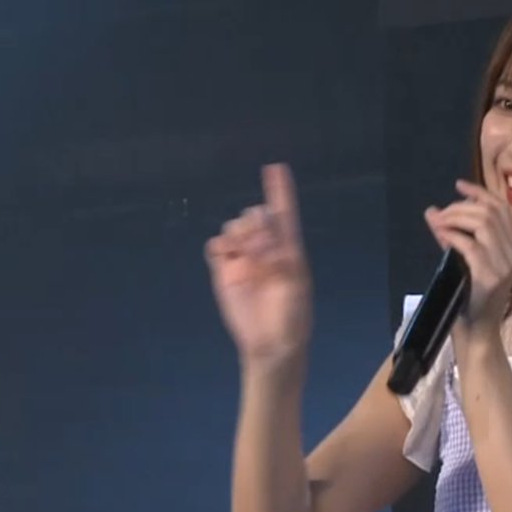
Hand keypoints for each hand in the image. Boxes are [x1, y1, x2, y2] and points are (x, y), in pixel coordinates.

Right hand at [206, 164, 311, 364]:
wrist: (270, 343)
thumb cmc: (292, 315)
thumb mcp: (295, 285)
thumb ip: (281, 257)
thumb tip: (263, 238)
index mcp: (289, 248)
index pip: (285, 213)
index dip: (280, 190)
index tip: (276, 167)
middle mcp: (265, 248)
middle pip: (254, 215)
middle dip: (256, 222)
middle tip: (261, 248)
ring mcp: (243, 258)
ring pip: (233, 228)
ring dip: (239, 234)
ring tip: (247, 256)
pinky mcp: (224, 272)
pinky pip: (215, 247)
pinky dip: (218, 245)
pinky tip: (225, 254)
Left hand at [424, 180, 511, 339]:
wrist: (477, 332)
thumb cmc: (470, 299)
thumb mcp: (463, 262)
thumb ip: (452, 236)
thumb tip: (433, 212)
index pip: (501, 209)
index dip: (480, 192)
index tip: (458, 185)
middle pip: (490, 212)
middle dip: (461, 206)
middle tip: (440, 213)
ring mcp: (504, 265)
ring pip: (483, 224)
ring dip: (456, 217)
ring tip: (438, 222)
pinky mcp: (490, 277)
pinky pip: (470, 245)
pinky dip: (453, 236)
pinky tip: (441, 236)